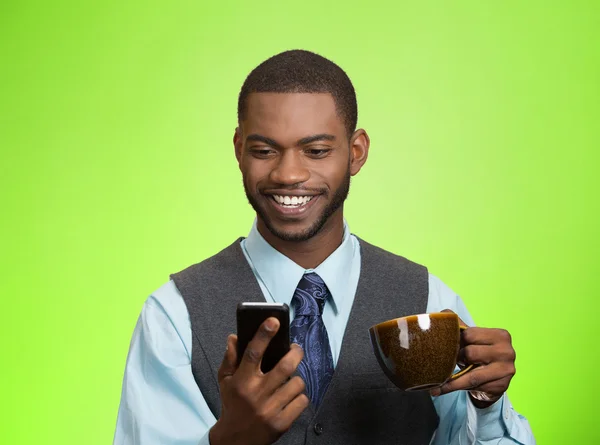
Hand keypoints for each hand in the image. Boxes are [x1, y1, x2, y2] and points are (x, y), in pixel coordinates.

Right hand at [209, 317, 308, 444]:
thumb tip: (234, 337)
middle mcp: (256, 394)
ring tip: (289, 380)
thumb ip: (230, 358)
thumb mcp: (225, 382)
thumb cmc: (232, 405)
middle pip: (285, 366)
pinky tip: (290, 397)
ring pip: (297, 383)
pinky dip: (299, 397)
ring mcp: (270, 410)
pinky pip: (302, 401)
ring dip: (296, 379)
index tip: (273, 321)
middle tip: (296, 349)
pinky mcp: (282, 423)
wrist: (234, 441)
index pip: (253, 352)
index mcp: (241, 381)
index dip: (264, 334)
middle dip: (295, 353)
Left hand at [430, 310, 515, 408]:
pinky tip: (441, 389)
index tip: (451, 345)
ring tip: (437, 381)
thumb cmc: (480, 355)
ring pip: (471, 374)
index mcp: (501, 335)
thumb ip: (458, 325)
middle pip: (470, 353)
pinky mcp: (501, 386)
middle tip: (454, 360)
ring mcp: (506, 370)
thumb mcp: (472, 338)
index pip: (469, 334)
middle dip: (458, 358)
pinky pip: (472, 387)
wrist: (492, 379)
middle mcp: (507, 351)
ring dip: (452, 378)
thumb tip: (443, 315)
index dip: (457, 340)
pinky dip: (454, 388)